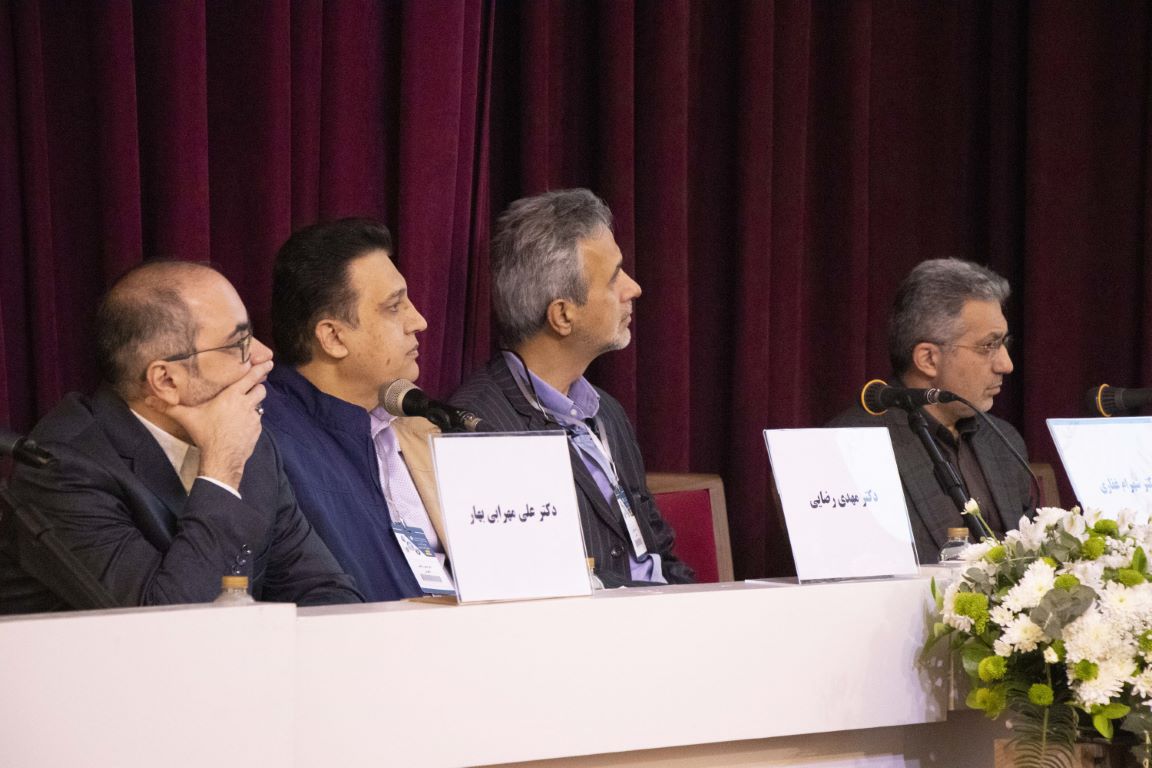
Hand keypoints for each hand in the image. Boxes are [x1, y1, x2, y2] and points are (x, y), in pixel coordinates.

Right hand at [149, 360, 272, 488]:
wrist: (221, 457)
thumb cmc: (205, 434)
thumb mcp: (187, 418)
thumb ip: (169, 407)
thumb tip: (147, 399)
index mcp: (232, 396)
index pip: (251, 377)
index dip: (260, 368)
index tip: (268, 362)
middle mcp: (246, 404)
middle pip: (261, 388)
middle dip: (258, 386)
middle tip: (251, 387)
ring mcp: (254, 418)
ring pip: (261, 404)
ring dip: (255, 403)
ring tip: (243, 407)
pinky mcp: (257, 431)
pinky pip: (258, 421)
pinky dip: (252, 420)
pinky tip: (241, 424)